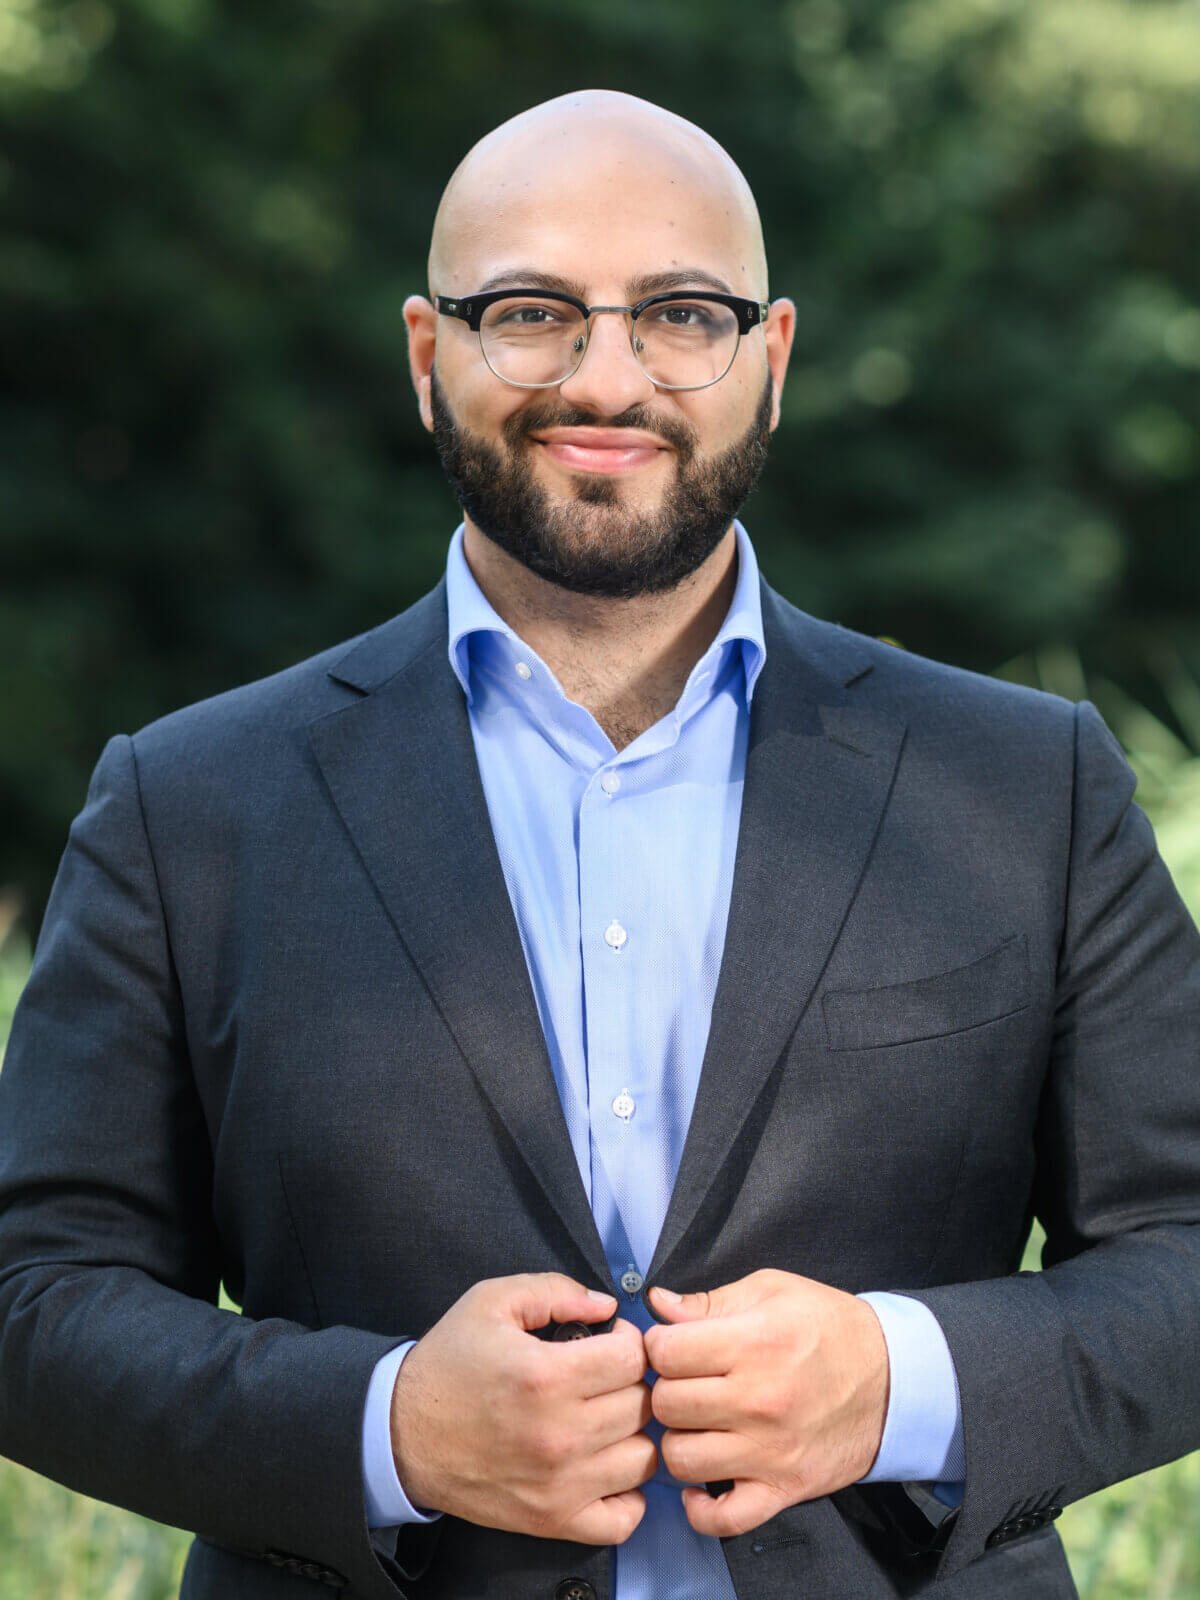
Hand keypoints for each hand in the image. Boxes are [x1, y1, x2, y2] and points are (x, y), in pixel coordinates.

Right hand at [390, 1273, 656, 1543]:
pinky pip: (624, 1518)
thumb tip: (607, 1306)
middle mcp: (560, 1434)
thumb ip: (556, 1291)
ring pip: (644, 1457)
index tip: (610, 1341)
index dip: (627, 1340)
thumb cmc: (450, 1365)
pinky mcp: (553, 1520)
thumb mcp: (493, 1302)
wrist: (402, 1434)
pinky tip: (606, 1465)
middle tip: (605, 1377)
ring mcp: (560, 1484)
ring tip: (607, 1418)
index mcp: (546, 1376)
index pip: (633, 1358)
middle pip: (643, 1405)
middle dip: (631, 1382)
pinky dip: (627, 1494)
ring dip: (632, 1433)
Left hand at [644, 1269, 888, 1537]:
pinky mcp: (783, 1489)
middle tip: (684, 1382)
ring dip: (679, 1440)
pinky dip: (702, 1509)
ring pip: (682, 1458)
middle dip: (666, 1389)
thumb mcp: (773, 1292)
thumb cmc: (830, 1328)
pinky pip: (724, 1518)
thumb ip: (711, 1301)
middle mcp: (759, 1400)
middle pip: (667, 1404)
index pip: (665, 1352)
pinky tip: (699, 1483)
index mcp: (754, 1343)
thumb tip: (657, 1304)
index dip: (658, 1346)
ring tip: (696, 1423)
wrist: (893, 1379)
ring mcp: (770, 1452)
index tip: (671, 1347)